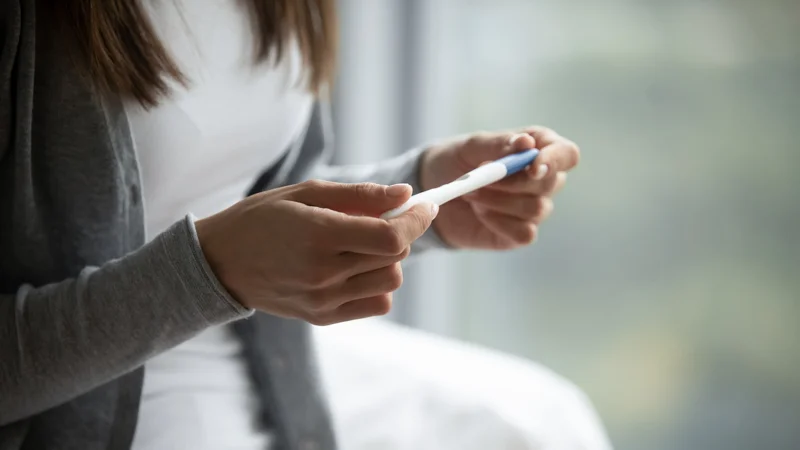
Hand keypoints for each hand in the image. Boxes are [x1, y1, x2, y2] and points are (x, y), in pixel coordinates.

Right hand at [195, 180, 437, 324]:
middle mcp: (324, 273)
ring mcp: (323, 300)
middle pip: (395, 257)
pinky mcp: (322, 316)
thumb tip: (405, 193)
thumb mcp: (306, 193)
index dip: (416, 219)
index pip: (391, 236)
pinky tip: (357, 268)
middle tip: (383, 217)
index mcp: (319, 235)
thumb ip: (360, 196)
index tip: (425, 205)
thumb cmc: (262, 218)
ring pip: (390, 281)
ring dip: (389, 259)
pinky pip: (376, 304)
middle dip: (400, 232)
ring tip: (363, 244)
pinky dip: (377, 284)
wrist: (220, 262)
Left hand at [420, 126, 579, 248]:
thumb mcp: (472, 146)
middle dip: (512, 182)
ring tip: (472, 194)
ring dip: (499, 201)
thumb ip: (500, 144)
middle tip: (480, 178)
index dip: (554, 160)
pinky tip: (481, 213)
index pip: (566, 154)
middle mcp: (544, 179)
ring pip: (536, 209)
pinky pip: (525, 233)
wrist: (433, 192)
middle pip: (551, 183)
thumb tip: (526, 143)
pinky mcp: (521, 233)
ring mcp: (534, 208)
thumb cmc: (457, 161)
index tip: (532, 166)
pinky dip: (498, 223)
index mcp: (540, 148)